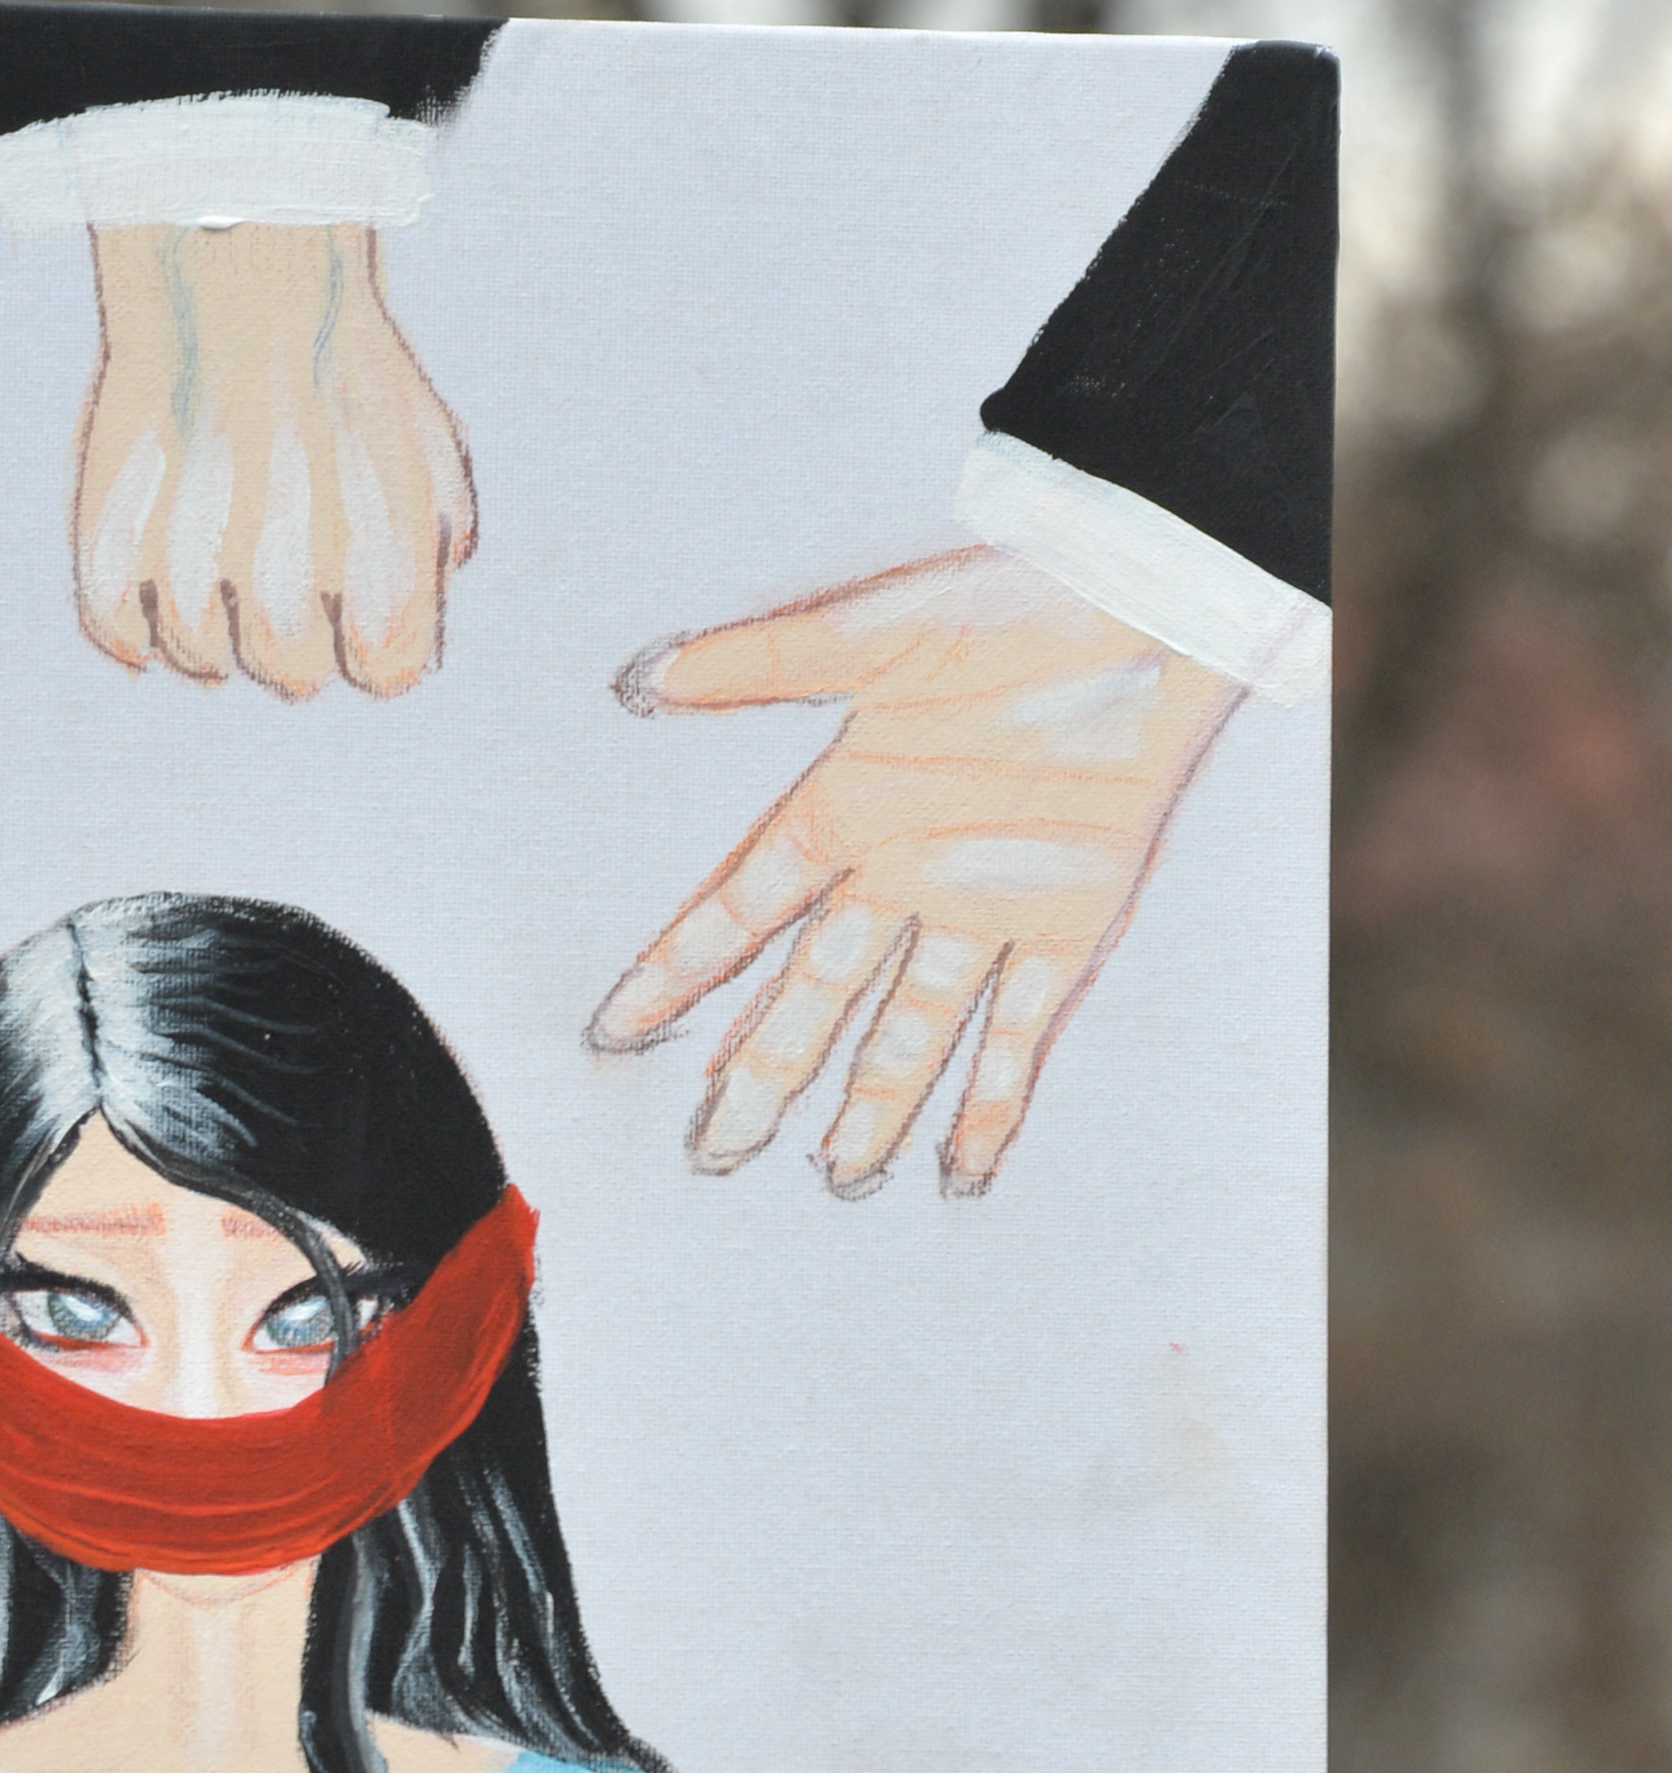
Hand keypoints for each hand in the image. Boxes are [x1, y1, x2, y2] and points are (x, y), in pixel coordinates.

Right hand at [77, 225, 474, 697]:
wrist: (233, 260)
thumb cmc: (337, 358)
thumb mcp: (429, 446)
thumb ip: (436, 551)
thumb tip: (405, 642)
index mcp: (378, 568)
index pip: (385, 673)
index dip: (372, 643)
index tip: (355, 604)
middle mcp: (288, 589)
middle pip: (290, 674)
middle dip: (290, 631)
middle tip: (276, 563)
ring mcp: (193, 577)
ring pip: (200, 657)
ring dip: (210, 613)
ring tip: (213, 534)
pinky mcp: (110, 554)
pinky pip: (115, 633)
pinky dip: (130, 616)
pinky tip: (155, 561)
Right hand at [590, 547, 1241, 1194]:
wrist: (1154, 592)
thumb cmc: (1018, 595)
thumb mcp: (878, 627)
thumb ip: (762, 662)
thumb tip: (645, 681)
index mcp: (850, 799)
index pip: (745, 903)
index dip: (683, 964)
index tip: (619, 1027)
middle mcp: (906, 868)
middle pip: (817, 992)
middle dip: (766, 1072)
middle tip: (715, 1150)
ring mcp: (985, 901)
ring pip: (911, 1028)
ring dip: (874, 1104)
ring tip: (836, 1180)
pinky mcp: (1068, 916)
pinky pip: (1023, 1025)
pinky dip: (993, 1098)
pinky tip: (961, 1168)